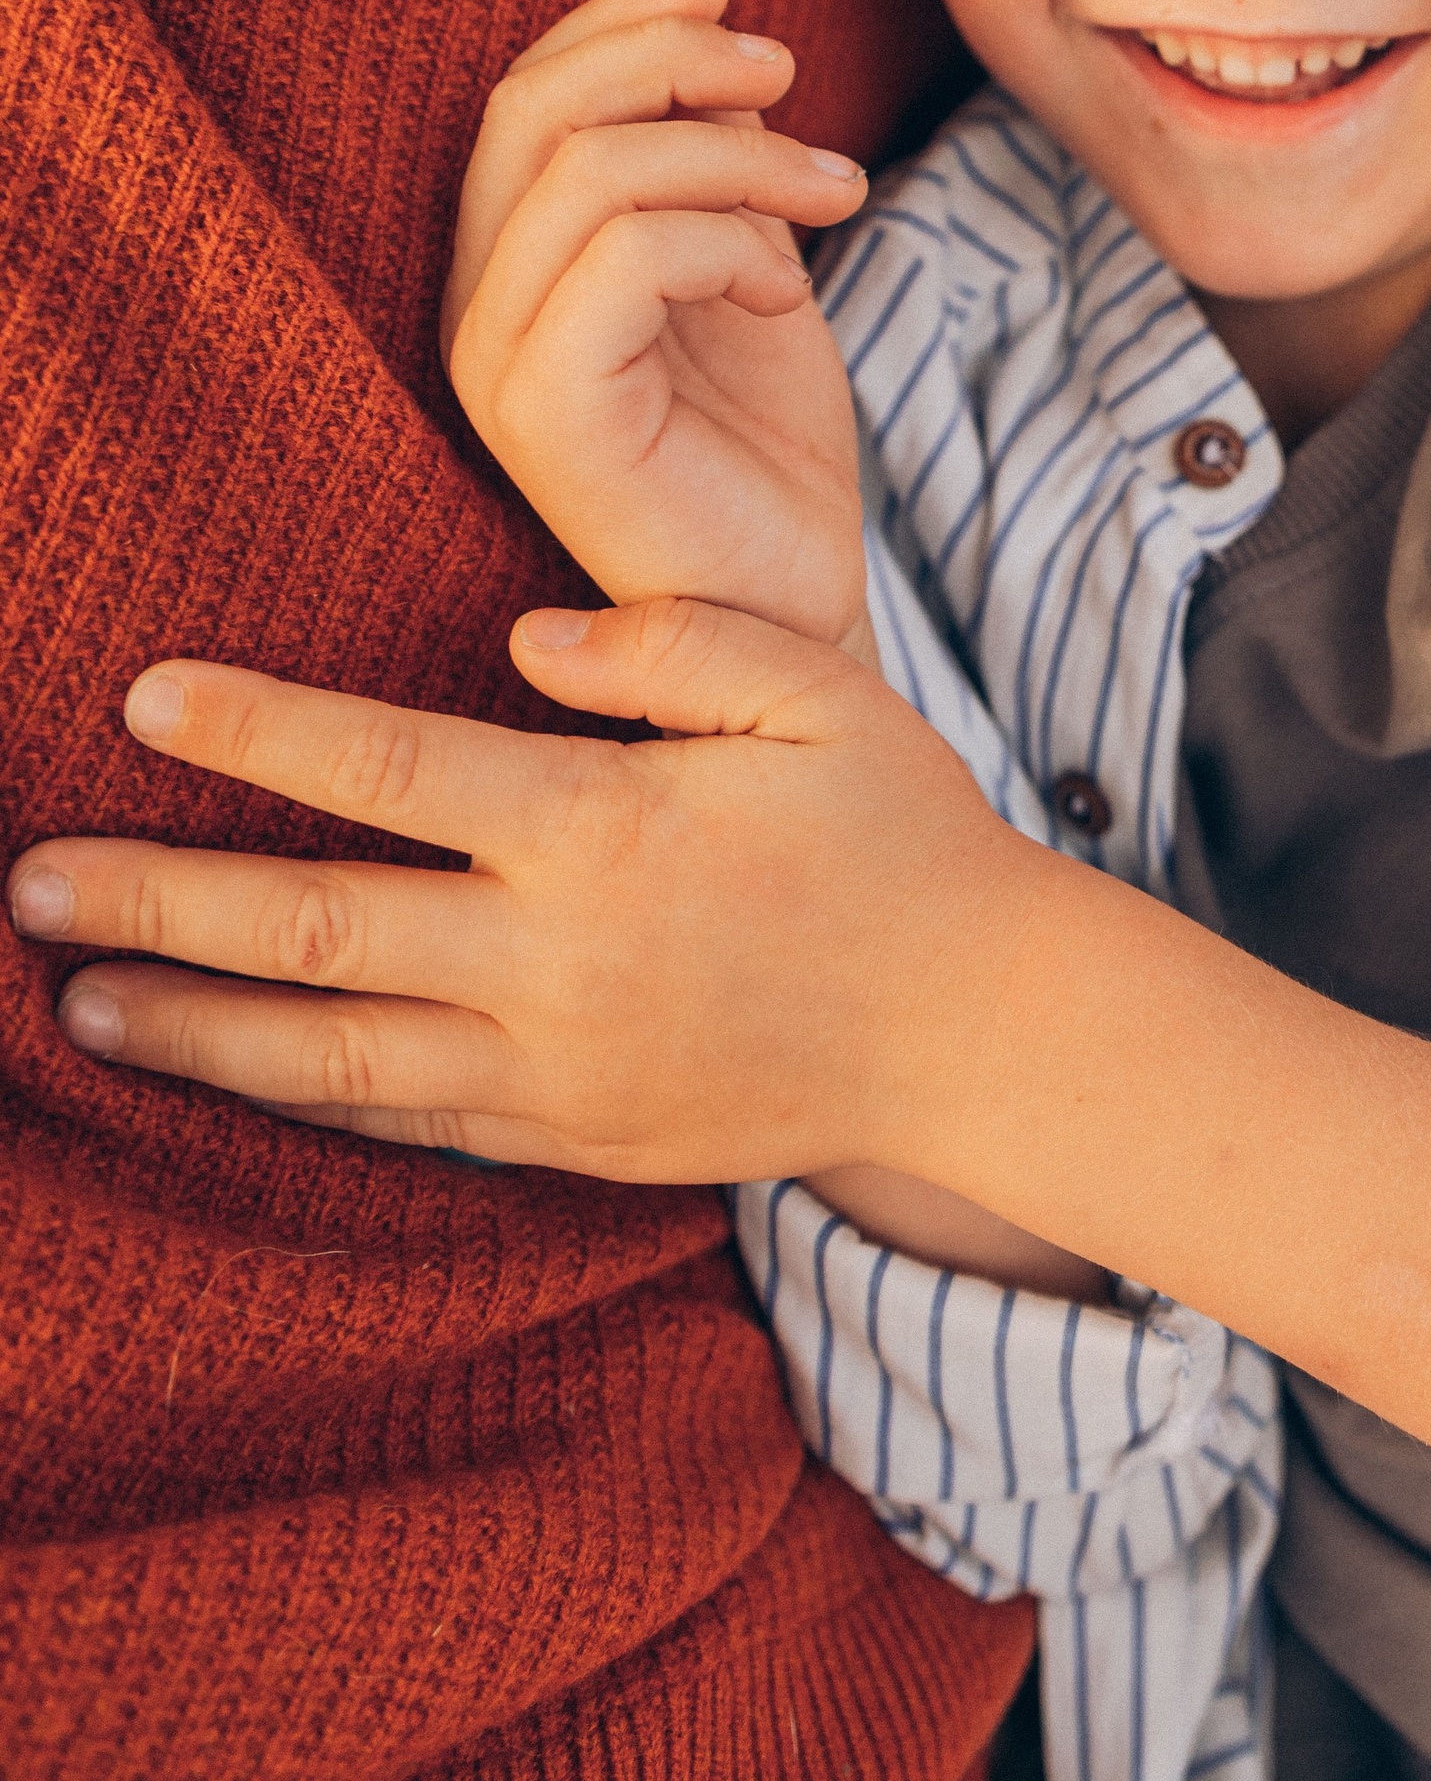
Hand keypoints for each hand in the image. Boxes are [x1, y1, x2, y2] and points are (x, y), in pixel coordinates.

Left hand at [14, 604, 1035, 1181]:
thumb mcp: (820, 694)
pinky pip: (406, 1127)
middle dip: (155, 904)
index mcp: (607, 830)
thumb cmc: (904, 836)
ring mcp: (559, 1070)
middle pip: (312, 929)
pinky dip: (301, 1101)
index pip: (389, 769)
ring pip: (330, 1056)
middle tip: (29, 883)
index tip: (143, 695)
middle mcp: (561, 960)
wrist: (985, 1033)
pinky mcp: (574, 1142)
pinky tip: (226, 1075)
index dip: (255, 731)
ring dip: (189, 1028)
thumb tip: (518, 638)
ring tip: (74, 1003)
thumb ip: (670, 643)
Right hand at [446, 0, 871, 645]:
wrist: (796, 602)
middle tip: (788, 77)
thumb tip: (711, 12)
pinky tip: (783, 287)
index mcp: (511, 264)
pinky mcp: (541, 413)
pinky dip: (726, 240)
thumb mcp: (749, 259)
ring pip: (587, 171)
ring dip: (735, 154)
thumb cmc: (770, 450)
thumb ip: (711, 156)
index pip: (524, 93)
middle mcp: (478, 307)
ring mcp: (497, 362)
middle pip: (531, 108)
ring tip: (831, 195)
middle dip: (672, 57)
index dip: (620, 17)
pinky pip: (623, 257)